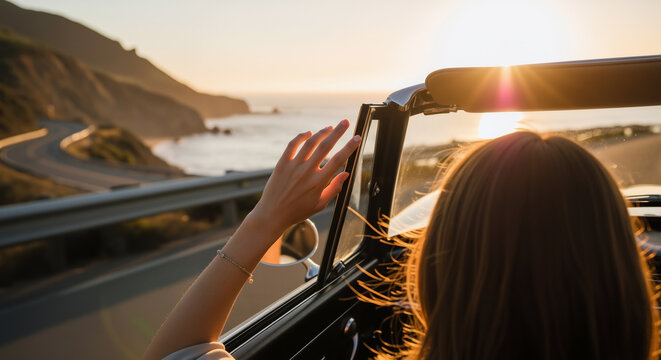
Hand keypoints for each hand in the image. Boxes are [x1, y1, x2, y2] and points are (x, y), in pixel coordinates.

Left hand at [250, 119, 360, 237]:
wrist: (272, 214)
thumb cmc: (298, 211)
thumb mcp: (320, 204)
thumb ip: (334, 188)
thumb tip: (346, 173)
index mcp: (318, 183)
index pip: (338, 161)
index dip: (349, 147)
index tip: (357, 138)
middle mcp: (306, 172)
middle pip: (325, 147)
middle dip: (337, 132)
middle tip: (345, 122)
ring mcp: (293, 167)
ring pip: (310, 143)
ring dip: (321, 133)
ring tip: (329, 127)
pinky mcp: (282, 164)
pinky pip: (292, 145)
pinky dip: (301, 137)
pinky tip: (308, 133)